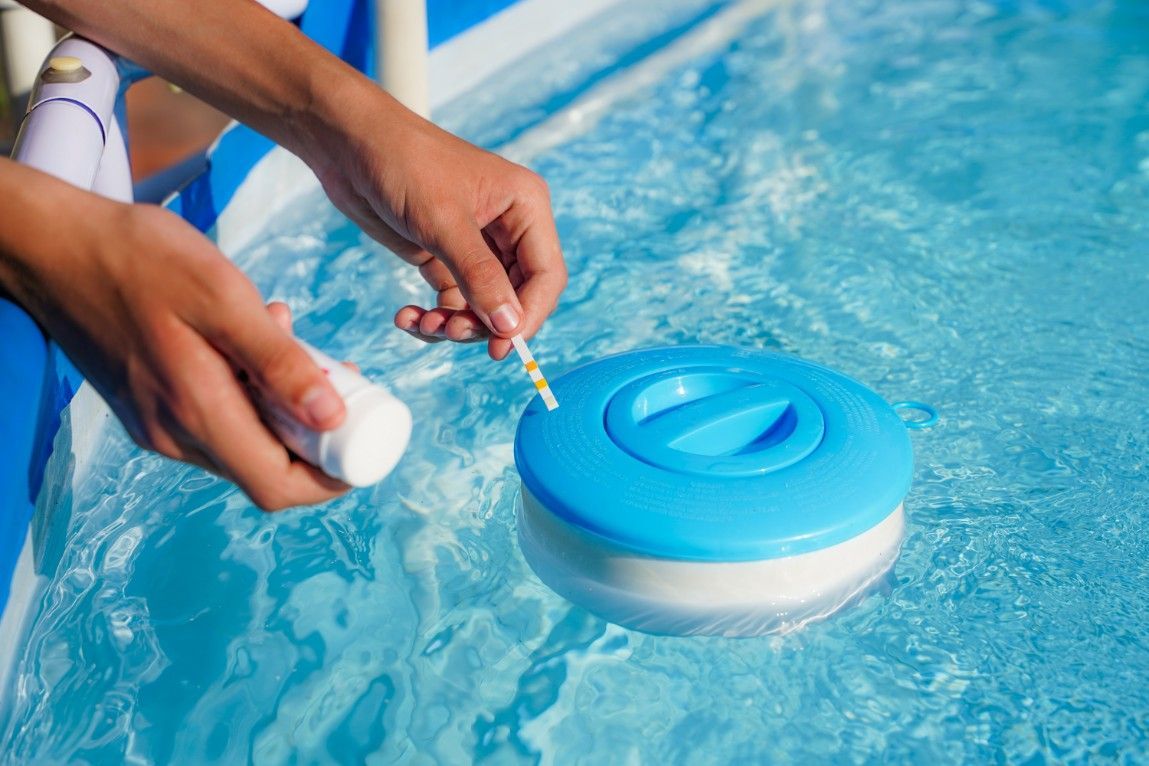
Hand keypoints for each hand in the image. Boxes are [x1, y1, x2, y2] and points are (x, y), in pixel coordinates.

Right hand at [1, 167, 350, 509]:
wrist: (53, 246)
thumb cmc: (138, 259)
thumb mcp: (222, 297)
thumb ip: (277, 362)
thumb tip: (333, 416)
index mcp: (197, 414)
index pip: (277, 486)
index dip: (330, 479)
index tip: (363, 441)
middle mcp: (175, 436)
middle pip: (265, 470)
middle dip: (314, 437)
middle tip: (340, 380)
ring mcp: (158, 426)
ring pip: (242, 442)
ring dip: (281, 408)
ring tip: (294, 343)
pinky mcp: (149, 408)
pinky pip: (215, 419)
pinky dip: (248, 394)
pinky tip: (251, 341)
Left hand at [299, 85, 567, 359]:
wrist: (348, 144)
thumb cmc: (403, 164)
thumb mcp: (443, 223)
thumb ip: (480, 278)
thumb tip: (511, 328)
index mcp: (525, 207)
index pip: (546, 275)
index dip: (528, 316)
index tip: (502, 348)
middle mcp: (509, 228)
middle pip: (516, 298)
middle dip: (484, 322)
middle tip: (448, 333)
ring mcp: (477, 245)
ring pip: (483, 307)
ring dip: (455, 325)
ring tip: (422, 325)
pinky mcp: (445, 256)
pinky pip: (453, 302)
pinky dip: (434, 318)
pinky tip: (407, 317)